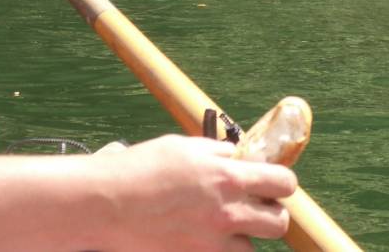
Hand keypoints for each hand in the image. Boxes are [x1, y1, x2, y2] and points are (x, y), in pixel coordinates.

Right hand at [94, 134, 296, 250]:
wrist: (106, 202)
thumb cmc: (140, 168)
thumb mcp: (183, 147)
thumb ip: (217, 153)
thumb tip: (238, 156)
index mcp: (227, 176)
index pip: (282, 182)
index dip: (282, 182)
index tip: (275, 182)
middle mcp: (227, 212)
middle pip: (279, 222)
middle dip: (271, 213)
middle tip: (255, 207)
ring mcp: (212, 242)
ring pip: (252, 248)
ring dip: (243, 237)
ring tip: (221, 225)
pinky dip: (219, 250)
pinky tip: (201, 238)